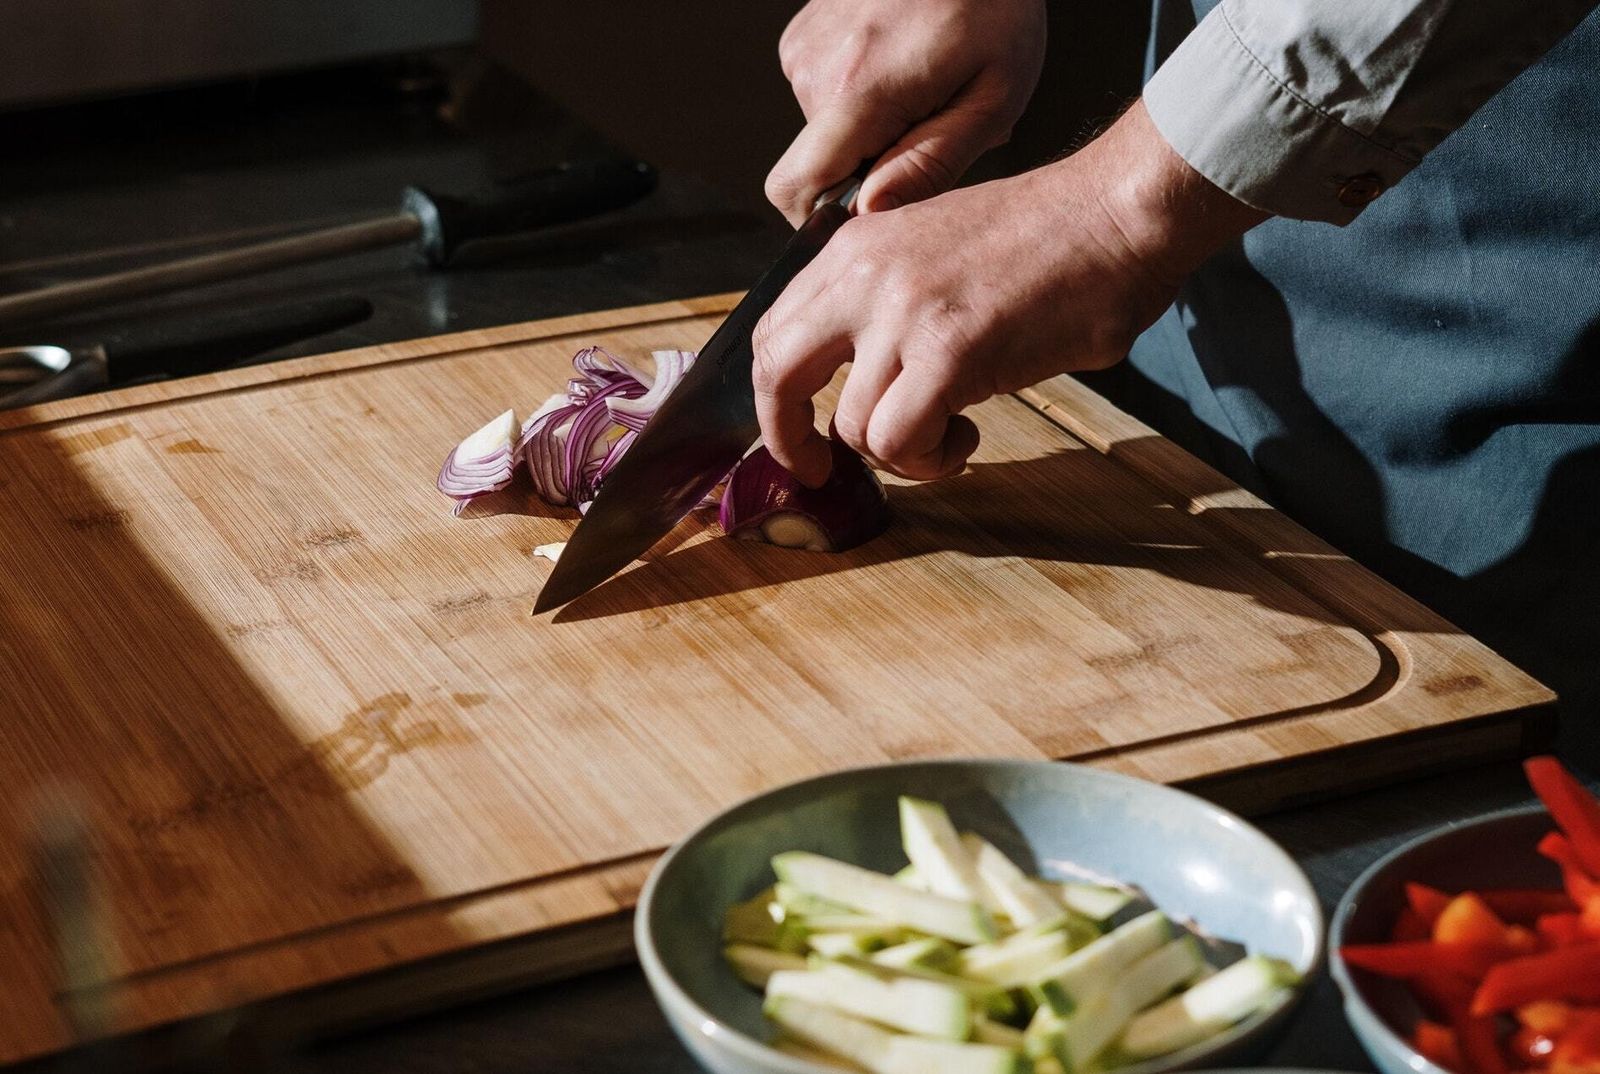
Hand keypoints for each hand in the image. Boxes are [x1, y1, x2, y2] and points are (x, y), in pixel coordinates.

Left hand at [751, 101, 1269, 485]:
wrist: (1117, 213)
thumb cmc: (1048, 237)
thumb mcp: (932, 247)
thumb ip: (882, 298)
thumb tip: (854, 370)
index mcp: (854, 248)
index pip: (774, 331)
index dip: (775, 397)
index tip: (799, 430)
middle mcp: (863, 276)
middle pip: (778, 376)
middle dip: (789, 439)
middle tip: (821, 468)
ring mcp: (902, 314)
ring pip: (853, 427)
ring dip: (901, 450)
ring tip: (950, 431)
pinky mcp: (948, 354)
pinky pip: (900, 441)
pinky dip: (930, 458)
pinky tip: (966, 434)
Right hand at [767, 0, 1046, 225]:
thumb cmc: (997, 8)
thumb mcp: (992, 100)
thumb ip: (930, 165)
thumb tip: (871, 213)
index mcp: (858, 91)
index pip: (794, 189)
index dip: (824, 218)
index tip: (871, 210)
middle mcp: (816, 68)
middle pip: (818, 165)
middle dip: (870, 165)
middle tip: (929, 126)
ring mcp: (805, 46)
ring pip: (823, 131)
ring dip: (871, 127)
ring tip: (922, 88)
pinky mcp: (805, 34)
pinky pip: (823, 94)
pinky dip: (861, 95)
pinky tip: (902, 65)